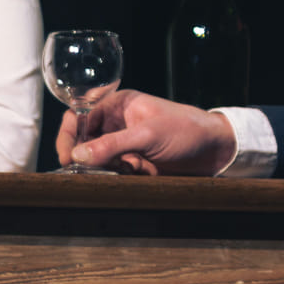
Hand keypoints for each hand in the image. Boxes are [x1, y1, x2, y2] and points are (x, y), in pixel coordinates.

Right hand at [56, 88, 236, 176]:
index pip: (79, 115)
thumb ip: (113, 145)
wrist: (216, 152)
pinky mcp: (132, 164)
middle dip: (80, 155)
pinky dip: (109, 178)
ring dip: (95, 169)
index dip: (68, 135)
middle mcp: (117, 123)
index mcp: (119, 104)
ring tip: (106, 175)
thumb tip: (78, 154)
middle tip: (78, 173)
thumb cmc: (187, 130)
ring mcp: (124, 144)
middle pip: (83, 139)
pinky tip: (122, 179)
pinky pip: (110, 172)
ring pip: (95, 158)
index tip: (67, 157)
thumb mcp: (148, 135)